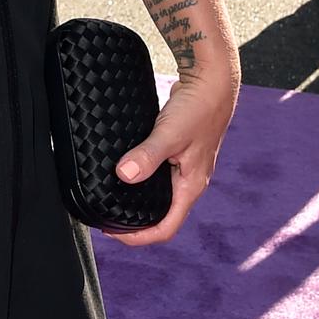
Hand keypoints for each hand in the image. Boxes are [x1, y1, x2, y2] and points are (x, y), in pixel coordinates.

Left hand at [104, 73, 237, 248]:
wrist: (212, 81)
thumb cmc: (199, 108)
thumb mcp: (171, 134)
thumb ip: (148, 155)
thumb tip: (125, 175)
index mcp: (191, 186)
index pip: (166, 228)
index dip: (139, 237)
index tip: (113, 232)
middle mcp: (188, 182)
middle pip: (161, 217)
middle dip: (134, 224)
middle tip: (106, 219)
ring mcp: (183, 168)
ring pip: (158, 196)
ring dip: (136, 202)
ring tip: (110, 200)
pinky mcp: (176, 153)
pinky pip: (156, 176)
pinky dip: (139, 181)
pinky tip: (124, 174)